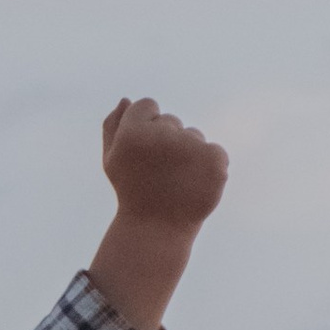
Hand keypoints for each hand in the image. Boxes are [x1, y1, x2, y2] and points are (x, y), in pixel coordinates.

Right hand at [102, 96, 228, 229]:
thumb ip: (113, 126)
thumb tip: (127, 99)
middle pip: (172, 121)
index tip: (144, 154)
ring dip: (188, 154)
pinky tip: (195, 185)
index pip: (148, 105)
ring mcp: (190, 147)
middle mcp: (161, 135)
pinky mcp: (214, 160)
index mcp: (133, 131)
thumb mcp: (113, 161)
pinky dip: (210, 166)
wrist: (157, 231)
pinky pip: (216, 150)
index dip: (145, 128)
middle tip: (159, 174)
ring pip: (194, 135)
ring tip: (176, 183)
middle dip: (167, 142)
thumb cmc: (131, 193)